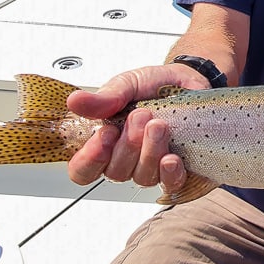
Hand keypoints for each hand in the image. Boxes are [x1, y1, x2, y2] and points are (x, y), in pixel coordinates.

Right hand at [65, 64, 209, 189]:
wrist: (189, 80)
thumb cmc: (154, 87)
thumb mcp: (126, 85)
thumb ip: (104, 98)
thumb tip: (74, 101)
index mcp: (105, 143)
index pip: (83, 170)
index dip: (89, 160)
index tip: (104, 134)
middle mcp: (126, 161)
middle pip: (115, 172)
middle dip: (128, 144)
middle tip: (140, 115)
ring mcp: (151, 168)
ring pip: (142, 177)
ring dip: (149, 152)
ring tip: (159, 125)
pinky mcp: (177, 170)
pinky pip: (170, 184)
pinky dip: (170, 173)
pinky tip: (172, 158)